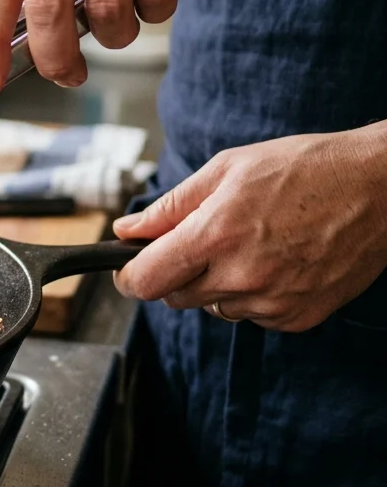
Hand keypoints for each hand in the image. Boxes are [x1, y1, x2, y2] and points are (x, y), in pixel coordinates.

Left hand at [112, 126, 386, 331]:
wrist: (379, 188)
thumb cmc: (304, 169)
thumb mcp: (226, 169)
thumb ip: (170, 207)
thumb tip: (126, 230)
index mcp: (216, 235)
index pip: (145, 280)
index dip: (128, 275)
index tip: (127, 266)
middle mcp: (242, 276)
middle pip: (174, 297)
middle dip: (174, 272)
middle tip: (201, 240)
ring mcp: (272, 302)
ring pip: (213, 308)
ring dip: (214, 284)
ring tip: (247, 244)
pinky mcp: (298, 317)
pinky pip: (251, 316)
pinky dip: (251, 295)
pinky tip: (273, 261)